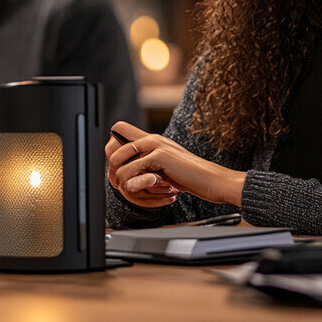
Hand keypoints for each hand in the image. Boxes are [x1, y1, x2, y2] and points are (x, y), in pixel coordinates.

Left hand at [106, 122, 246, 208]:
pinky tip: (147, 189)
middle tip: (121, 184)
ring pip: (118, 160)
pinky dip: (133, 184)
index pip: (119, 132)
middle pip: (111, 146)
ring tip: (135, 189)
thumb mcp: (163, 169)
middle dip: (111, 168)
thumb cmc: (188, 177)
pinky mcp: (159, 156)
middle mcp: (150, 138)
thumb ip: (146, 166)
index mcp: (150, 139)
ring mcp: (155, 145)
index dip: (113, 152)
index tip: (118, 171)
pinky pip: (132, 169)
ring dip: (121, 180)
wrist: (209, 180)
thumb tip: (125, 175)